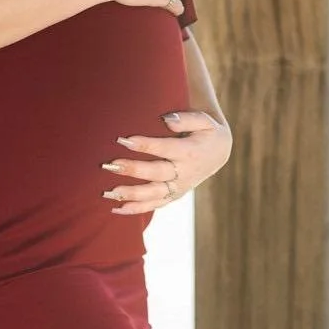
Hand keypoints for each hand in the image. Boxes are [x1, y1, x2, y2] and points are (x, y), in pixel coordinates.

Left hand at [100, 110, 232, 213]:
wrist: (218, 154)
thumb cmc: (206, 133)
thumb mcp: (204, 121)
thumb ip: (187, 119)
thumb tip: (167, 120)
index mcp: (190, 152)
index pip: (165, 148)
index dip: (145, 145)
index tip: (124, 140)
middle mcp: (183, 173)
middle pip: (155, 173)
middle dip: (133, 170)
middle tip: (111, 165)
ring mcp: (177, 187)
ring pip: (153, 194)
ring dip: (131, 194)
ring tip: (109, 192)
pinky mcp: (172, 196)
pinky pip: (153, 205)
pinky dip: (136, 209)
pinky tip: (116, 209)